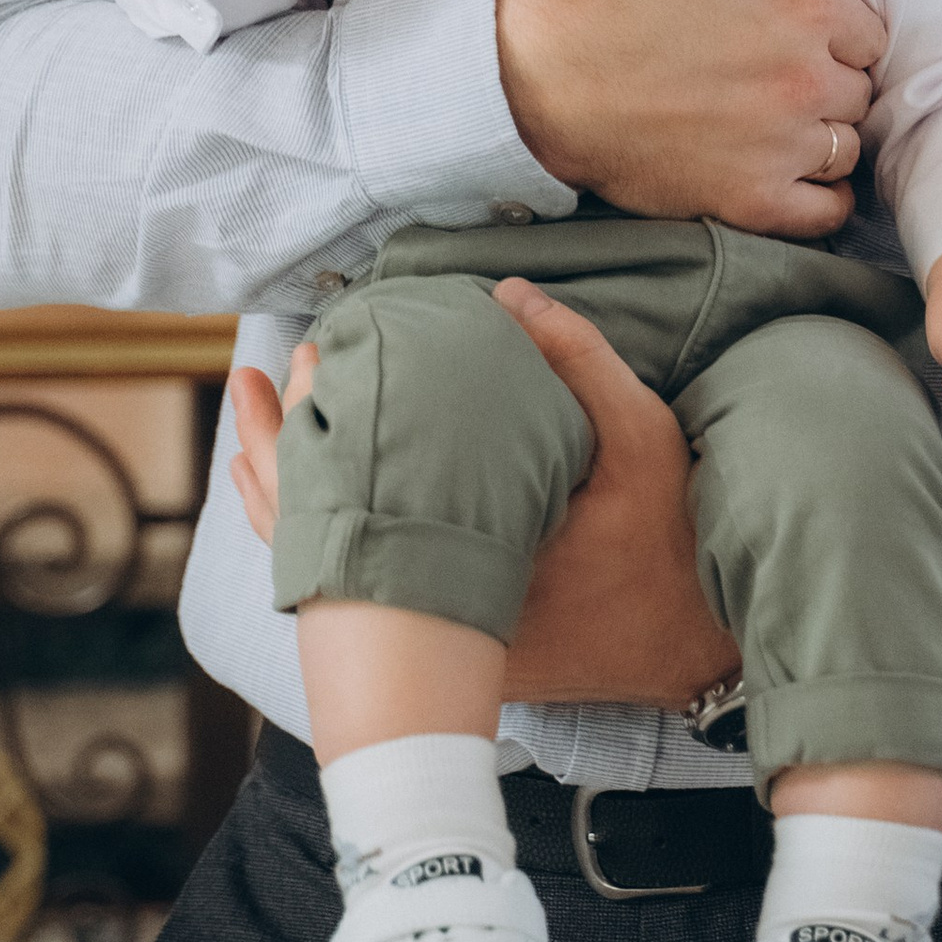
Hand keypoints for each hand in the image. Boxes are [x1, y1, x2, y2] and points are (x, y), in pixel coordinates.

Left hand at [227, 295, 737, 709]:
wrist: (690, 646)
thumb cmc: (671, 540)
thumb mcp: (643, 438)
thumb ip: (582, 361)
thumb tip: (511, 295)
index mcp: (477, 554)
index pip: (367, 480)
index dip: (323, 415)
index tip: (313, 354)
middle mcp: (438, 611)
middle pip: (324, 525)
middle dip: (287, 444)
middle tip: (273, 374)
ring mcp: (433, 639)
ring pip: (326, 565)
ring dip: (285, 490)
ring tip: (251, 425)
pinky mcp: (439, 645)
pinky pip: (350, 592)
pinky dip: (318, 534)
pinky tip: (294, 492)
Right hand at [495, 0, 884, 237]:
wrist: (525, 76)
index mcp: (801, 0)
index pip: (869, 28)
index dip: (837, 28)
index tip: (799, 30)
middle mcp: (805, 75)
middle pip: (861, 88)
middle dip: (830, 79)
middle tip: (781, 73)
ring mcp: (780, 143)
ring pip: (846, 146)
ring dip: (823, 135)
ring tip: (780, 123)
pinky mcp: (747, 199)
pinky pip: (824, 211)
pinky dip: (816, 196)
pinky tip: (785, 173)